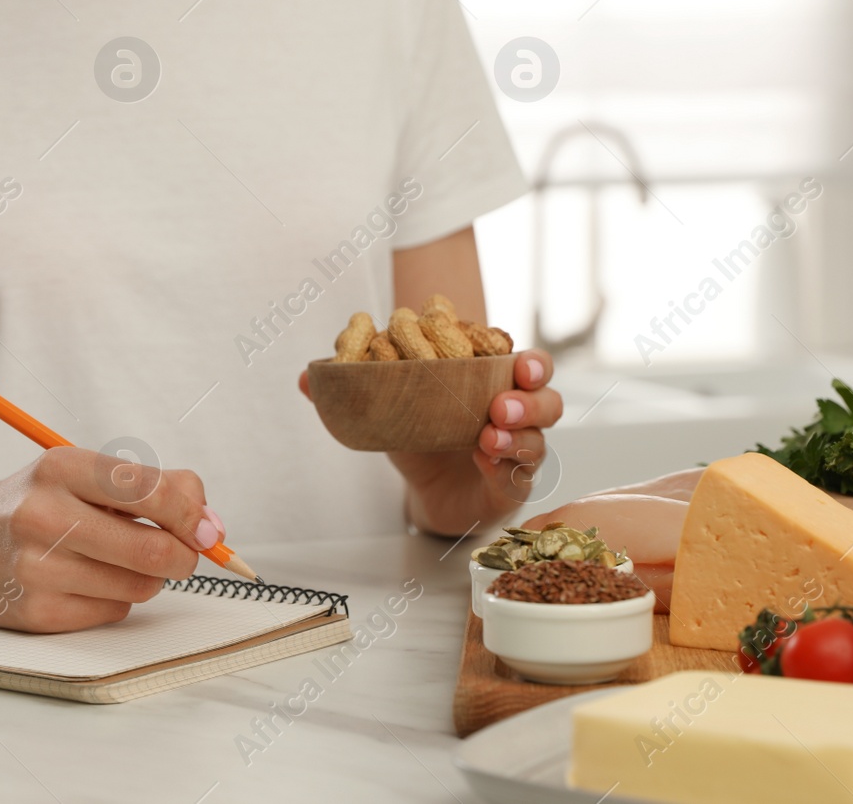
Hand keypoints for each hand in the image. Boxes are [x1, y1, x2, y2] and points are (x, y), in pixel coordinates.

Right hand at [0, 447, 223, 632]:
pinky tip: (86, 581)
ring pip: (140, 585)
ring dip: (148, 577)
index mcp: (61, 467)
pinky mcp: (37, 614)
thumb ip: (156, 487)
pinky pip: (115, 611)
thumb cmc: (36, 505)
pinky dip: (117, 599)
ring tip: (118, 560)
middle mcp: (44, 516)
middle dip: (183, 556)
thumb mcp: (85, 474)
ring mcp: (37, 569)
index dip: (192, 514)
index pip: (150, 492)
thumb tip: (212, 525)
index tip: (207, 528)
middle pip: (153, 549)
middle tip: (182, 553)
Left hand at [296, 349, 562, 536]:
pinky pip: (522, 474)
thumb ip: (355, 390)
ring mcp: (518, 447)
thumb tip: (307, 378)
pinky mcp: (513, 483)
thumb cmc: (420, 437)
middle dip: (530, 397)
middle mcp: (514, 411)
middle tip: (499, 405)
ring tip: (489, 436)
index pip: (525, 363)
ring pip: (541, 435)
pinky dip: (506, 466)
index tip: (517, 360)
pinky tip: (486, 462)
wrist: (428, 493)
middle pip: (545, 396)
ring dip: (520, 433)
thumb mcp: (390, 409)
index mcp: (492, 381)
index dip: (530, 361)